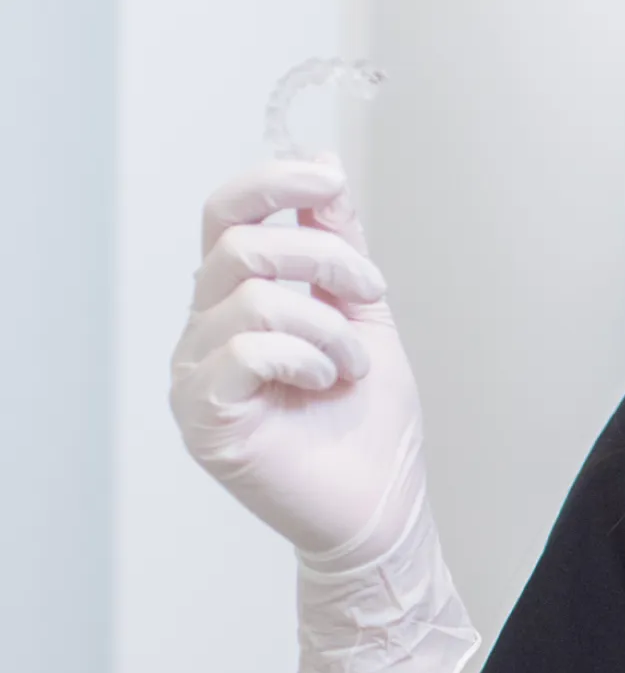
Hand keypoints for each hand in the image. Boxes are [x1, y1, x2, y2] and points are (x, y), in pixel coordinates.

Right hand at [170, 156, 421, 563]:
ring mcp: (197, 373)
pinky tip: (325, 383)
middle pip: (238, 246)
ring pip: (249, 297)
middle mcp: (206, 332)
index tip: (326, 180)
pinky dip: (302, 355)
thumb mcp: (363, 314)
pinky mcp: (203, 415)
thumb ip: (336, 245)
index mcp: (237, 301)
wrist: (380, 506)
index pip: (225, 215)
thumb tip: (322, 167)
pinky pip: (243, 349)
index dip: (271, 185)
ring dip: (325, 324)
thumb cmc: (369, 424)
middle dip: (322, 258)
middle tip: (371, 294)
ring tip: (351, 366)